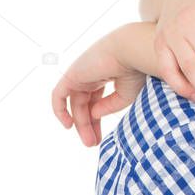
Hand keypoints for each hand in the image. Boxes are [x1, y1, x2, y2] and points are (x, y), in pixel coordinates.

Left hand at [51, 30, 145, 145]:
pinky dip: (60, 110)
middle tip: (92, 143)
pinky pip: (59, 95)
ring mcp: (80, 74)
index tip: (101, 137)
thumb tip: (93, 115)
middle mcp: (91, 74)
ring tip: (88, 141)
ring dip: (80, 123)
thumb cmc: (135, 70)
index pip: (96, 100)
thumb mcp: (126, 94)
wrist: (132, 51)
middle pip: (84, 104)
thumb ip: (109, 106)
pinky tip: (68, 125)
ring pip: (75, 104)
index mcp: (106, 75)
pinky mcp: (72, 75)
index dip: (97, 120)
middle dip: (88, 125)